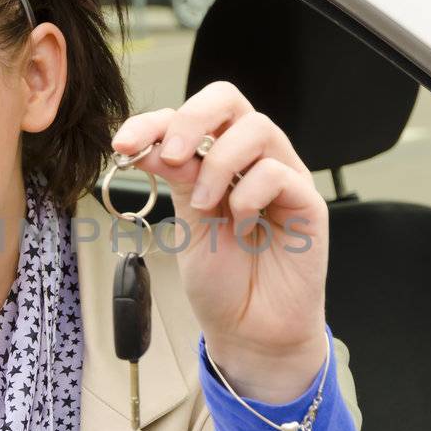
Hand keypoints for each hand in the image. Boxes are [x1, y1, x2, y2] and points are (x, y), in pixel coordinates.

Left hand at [111, 80, 329, 403]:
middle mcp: (252, 160)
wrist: (248, 330)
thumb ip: (173, 178)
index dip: (154, 121)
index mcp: (218, 159)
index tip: (123, 144)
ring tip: (206, 204)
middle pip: (228, 99)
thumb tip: (141, 141)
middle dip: (191, 120)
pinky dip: (250, 195)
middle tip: (171, 157)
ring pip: (258, 128)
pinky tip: (241, 225)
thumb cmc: (223, 280)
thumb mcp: (186, 222)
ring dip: (220, 163)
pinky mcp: (307, 204)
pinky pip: (280, 174)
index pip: (191, 116)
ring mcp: (283, 178)